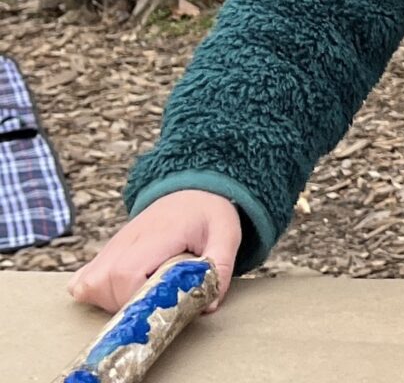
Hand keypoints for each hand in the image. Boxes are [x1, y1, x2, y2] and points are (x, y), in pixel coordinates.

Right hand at [68, 189, 239, 314]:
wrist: (191, 192)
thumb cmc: (208, 215)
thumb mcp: (226, 235)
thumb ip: (219, 267)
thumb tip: (208, 305)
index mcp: (156, 235)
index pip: (126, 274)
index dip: (137, 298)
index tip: (159, 306)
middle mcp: (126, 241)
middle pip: (103, 285)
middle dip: (127, 305)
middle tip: (156, 302)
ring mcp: (111, 248)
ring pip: (88, 287)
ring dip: (110, 303)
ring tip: (141, 297)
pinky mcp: (104, 255)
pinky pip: (81, 283)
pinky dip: (93, 294)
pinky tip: (119, 293)